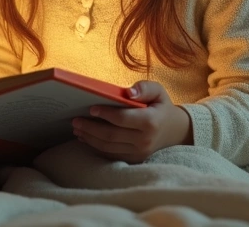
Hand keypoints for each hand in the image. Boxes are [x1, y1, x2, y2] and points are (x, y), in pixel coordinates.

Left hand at [72, 80, 192, 163]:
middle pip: (111, 135)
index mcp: (150, 122)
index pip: (122, 119)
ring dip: (89, 138)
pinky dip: (96, 146)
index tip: (91, 108)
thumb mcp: (158, 92)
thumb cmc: (161, 107)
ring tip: (77, 129)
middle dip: (90, 128)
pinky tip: (85, 138)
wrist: (174, 131)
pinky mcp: (134, 159)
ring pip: (108, 147)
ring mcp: (139, 152)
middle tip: (75, 120)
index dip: (105, 114)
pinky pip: (111, 154)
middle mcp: (145, 140)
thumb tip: (128, 92)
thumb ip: (144, 88)